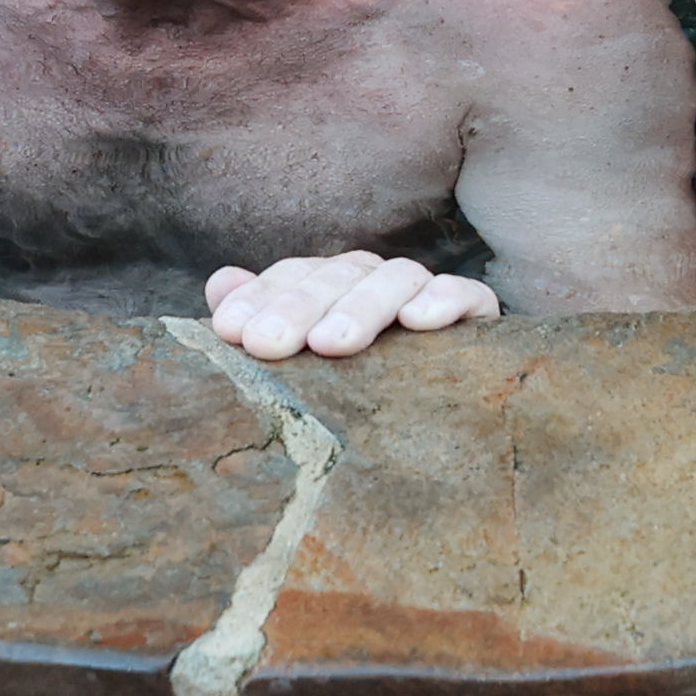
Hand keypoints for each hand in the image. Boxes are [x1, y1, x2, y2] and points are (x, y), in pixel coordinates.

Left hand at [205, 252, 500, 361]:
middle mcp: (372, 280)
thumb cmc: (357, 387)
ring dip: (360, 307)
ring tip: (332, 344)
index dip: (259, 298)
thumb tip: (220, 284)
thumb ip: (262, 319)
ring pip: (393, 279)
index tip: (230, 332)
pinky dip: (444, 299)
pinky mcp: (475, 311)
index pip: (291, 277)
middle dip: (298, 308)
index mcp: (328, 286)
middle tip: (268, 344)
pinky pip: (465, 295)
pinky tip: (419, 320)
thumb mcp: (304, 357)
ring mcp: (424, 292)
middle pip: (335, 277)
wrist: (450, 419)